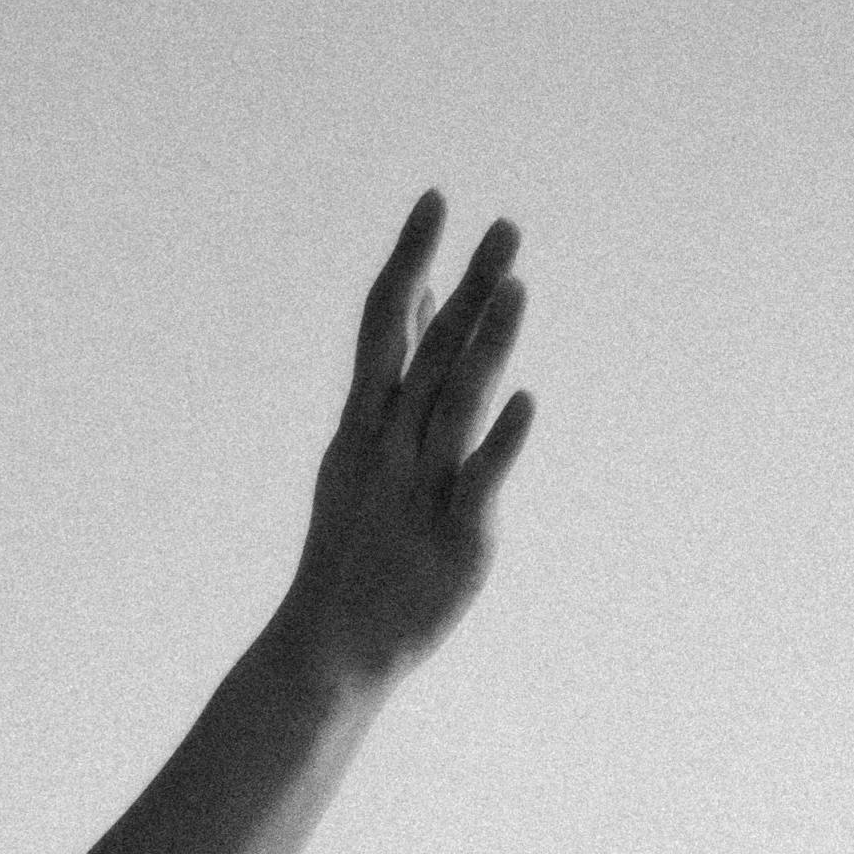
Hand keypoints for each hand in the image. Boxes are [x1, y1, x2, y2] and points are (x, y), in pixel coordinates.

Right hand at [284, 191, 535, 700]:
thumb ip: (397, 373)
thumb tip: (422, 295)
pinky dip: (499, 443)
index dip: (410, 262)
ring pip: (455, 407)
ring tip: (516, 288)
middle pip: (430, 357)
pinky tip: (524, 401)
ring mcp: (419, 491)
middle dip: (466, 291)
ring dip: (484, 348)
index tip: (436, 200)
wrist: (330, 653)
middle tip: (506, 227)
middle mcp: (389, 450)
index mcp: (365, 427)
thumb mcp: (365, 452)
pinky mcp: (454, 537)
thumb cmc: (356, 550)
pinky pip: (478, 482)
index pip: (385, 327)